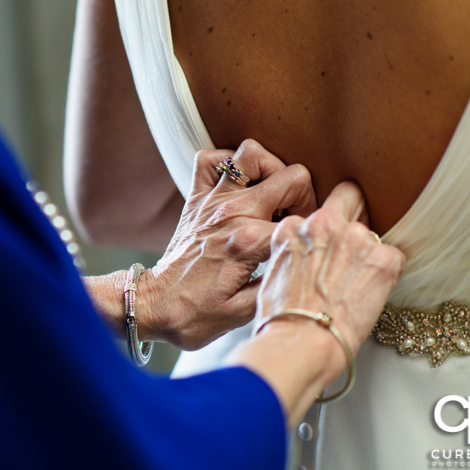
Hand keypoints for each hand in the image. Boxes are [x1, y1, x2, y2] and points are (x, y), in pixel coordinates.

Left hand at [140, 139, 316, 350]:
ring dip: (270, 170)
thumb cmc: (196, 314)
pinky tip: (239, 186)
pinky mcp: (195, 198)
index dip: (315, 233)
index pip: (302, 220)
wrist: (154, 305)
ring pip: (251, 154)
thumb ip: (279, 285)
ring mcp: (211, 201)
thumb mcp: (244, 313)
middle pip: (290, 177)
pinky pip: (210, 159)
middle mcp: (231, 214)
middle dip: (304, 197)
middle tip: (296, 220)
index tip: (310, 246)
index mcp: (247, 242)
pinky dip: (228, 163)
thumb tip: (306, 264)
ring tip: (271, 196)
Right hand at [256, 180, 406, 358]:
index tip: (329, 248)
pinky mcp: (384, 259)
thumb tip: (309, 260)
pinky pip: (395, 258)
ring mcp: (356, 238)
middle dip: (357, 210)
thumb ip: (294, 253)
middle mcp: (324, 224)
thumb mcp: (274, 274)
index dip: (325, 233)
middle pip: (350, 194)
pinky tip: (371, 296)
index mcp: (292, 227)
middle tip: (356, 244)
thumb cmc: (283, 319)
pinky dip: (387, 275)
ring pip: (374, 233)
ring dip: (370, 253)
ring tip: (359, 285)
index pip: (317, 215)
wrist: (302, 342)